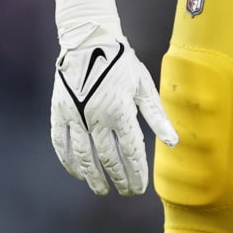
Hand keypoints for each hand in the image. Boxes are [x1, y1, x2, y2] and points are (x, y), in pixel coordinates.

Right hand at [50, 24, 177, 195]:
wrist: (89, 40)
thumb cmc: (121, 61)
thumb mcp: (144, 85)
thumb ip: (157, 115)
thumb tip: (173, 142)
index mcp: (120, 112)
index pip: (130, 152)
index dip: (136, 173)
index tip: (140, 188)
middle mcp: (97, 118)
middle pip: (108, 159)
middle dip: (119, 179)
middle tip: (125, 192)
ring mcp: (76, 117)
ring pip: (83, 157)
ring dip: (93, 177)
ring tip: (101, 189)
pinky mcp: (60, 112)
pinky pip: (61, 143)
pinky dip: (68, 161)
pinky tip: (77, 172)